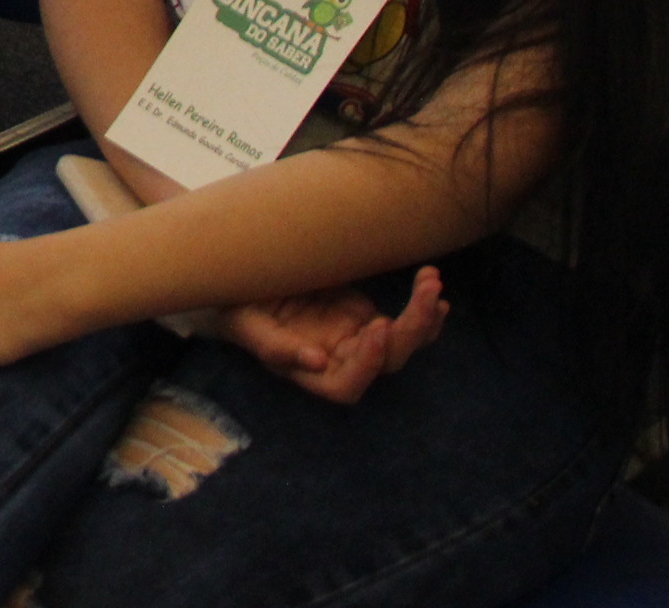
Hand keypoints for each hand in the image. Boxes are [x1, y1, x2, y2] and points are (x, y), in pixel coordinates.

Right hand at [217, 272, 448, 405]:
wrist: (239, 284)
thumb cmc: (236, 310)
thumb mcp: (247, 326)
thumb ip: (276, 347)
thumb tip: (317, 362)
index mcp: (311, 373)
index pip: (347, 385)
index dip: (367, 364)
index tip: (376, 327)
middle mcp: (339, 362)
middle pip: (386, 362)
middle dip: (410, 330)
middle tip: (426, 293)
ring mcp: (355, 340)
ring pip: (402, 343)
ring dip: (423, 317)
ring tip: (432, 283)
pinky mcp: (361, 316)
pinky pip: (401, 323)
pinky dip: (421, 311)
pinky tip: (432, 289)